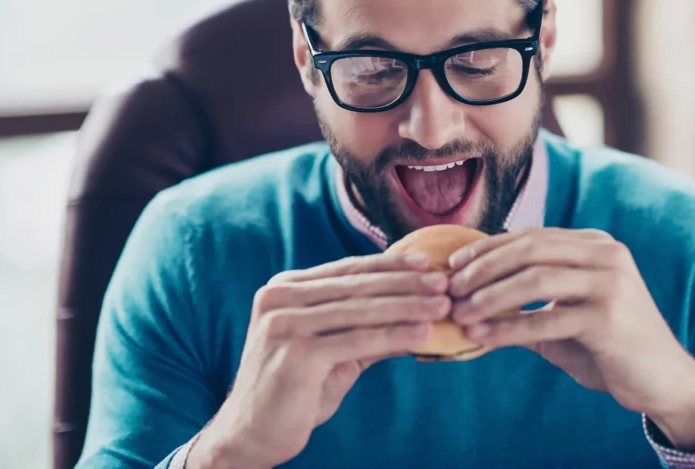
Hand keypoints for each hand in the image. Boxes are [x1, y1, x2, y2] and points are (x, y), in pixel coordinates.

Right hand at [188, 253, 448, 468]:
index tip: (427, 261)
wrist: (250, 434)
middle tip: (444, 282)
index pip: (347, 270)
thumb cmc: (295, 390)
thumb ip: (368, 331)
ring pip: (360, 311)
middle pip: (356, 287)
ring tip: (441, 305)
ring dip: (407, 306)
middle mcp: (280, 298)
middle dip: (405, 283)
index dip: (390, 264)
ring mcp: (284, 324)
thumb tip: (419, 318)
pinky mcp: (295, 353)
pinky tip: (421, 335)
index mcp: (285, 289)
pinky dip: (393, 336)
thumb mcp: (334, 353)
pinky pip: (356, 340)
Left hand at [446, 228, 694, 451]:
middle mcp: (606, 254)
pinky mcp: (610, 318)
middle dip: (483, 268)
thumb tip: (470, 295)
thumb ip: (526, 301)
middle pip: (529, 249)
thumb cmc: (608, 346)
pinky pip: (547, 320)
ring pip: (535, 279)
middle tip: (452, 290)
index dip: (487, 248)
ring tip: (461, 314)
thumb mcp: (565, 314)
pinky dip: (510, 328)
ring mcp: (611, 283)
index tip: (453, 265)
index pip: (530, 236)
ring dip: (490, 297)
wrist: (663, 380)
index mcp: (594, 244)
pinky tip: (484, 337)